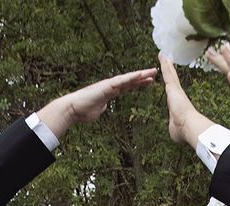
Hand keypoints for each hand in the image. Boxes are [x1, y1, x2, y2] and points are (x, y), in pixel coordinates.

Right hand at [37, 68, 157, 137]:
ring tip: (153, 71)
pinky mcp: (107, 86)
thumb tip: (104, 108)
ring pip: (128, 78)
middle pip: (131, 80)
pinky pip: (121, 81)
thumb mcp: (98, 110)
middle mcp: (111, 86)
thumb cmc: (84, 111)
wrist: (73, 109)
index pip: (128, 87)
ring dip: (141, 75)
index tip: (150, 81)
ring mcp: (109, 85)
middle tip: (155, 72)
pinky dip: (131, 77)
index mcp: (111, 92)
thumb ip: (102, 107)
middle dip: (143, 77)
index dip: (139, 83)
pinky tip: (140, 74)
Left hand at [159, 53, 198, 144]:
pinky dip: (164, 63)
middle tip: (167, 59)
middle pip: (172, 78)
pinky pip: (167, 72)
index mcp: (177, 103)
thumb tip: (177, 133)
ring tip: (163, 54)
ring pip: (169, 73)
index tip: (170, 76)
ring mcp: (176, 89)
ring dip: (166, 63)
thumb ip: (175, 127)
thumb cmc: (183, 131)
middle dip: (169, 69)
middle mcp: (177, 94)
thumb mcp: (176, 129)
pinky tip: (161, 54)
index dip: (171, 82)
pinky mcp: (173, 87)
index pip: (173, 90)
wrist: (189, 127)